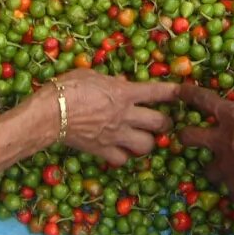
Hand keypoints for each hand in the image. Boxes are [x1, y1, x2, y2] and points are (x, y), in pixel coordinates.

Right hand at [54, 70, 178, 165]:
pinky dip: (124, 156)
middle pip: (160, 123)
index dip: (173, 92)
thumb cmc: (68, 87)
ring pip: (147, 145)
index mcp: (124, 93)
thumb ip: (111, 81)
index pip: (156, 92)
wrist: (50, 113)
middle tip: (162, 122)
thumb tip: (121, 83)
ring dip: (147, 141)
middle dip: (165, 123)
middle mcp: (125, 115)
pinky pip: (123, 159)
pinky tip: (119, 150)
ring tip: (142, 138)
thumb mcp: (91, 75)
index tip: (183, 92)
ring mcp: (116, 135)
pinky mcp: (104, 151)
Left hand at [178, 84, 233, 203]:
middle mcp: (221, 142)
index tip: (179, 90)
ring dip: (213, 171)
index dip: (191, 94)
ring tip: (219, 173)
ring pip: (207, 171)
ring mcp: (225, 167)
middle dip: (185, 136)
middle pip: (191, 137)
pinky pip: (233, 193)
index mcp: (231, 119)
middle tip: (184, 136)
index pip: (205, 100)